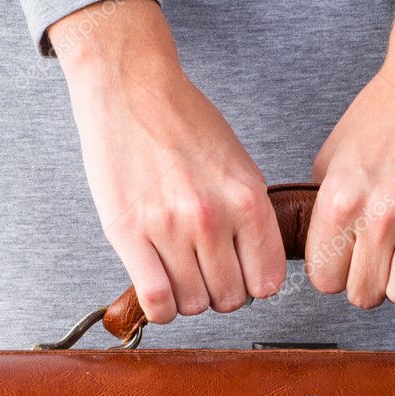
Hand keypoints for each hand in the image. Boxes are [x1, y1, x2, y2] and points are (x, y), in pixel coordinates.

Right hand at [49, 0, 284, 323]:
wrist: (130, 87)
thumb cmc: (184, 121)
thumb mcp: (239, 164)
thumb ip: (251, 216)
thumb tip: (256, 267)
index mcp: (247, 198)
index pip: (267, 282)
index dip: (253, 286)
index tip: (241, 276)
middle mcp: (211, 216)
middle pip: (229, 298)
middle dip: (219, 292)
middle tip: (205, 274)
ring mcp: (168, 226)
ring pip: (193, 303)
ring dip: (188, 299)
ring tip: (180, 274)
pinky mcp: (127, 231)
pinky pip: (156, 298)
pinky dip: (161, 308)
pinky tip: (160, 292)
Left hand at [307, 0, 394, 309]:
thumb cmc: (386, 110)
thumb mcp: (333, 155)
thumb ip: (324, 205)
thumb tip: (321, 246)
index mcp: (339, 198)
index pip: (324, 279)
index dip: (335, 276)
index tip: (346, 265)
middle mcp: (377, 213)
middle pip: (363, 294)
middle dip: (368, 284)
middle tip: (377, 264)